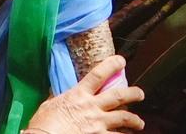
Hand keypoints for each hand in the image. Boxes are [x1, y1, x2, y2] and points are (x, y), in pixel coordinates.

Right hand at [24, 56, 143, 131]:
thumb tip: (59, 94)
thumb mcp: (50, 105)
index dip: (111, 65)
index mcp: (78, 95)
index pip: (98, 75)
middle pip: (118, 96)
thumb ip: (59, 98)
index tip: (121, 61)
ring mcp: (98, 124)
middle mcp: (92, 107)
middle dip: (133, 93)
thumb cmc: (45, 122)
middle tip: (140, 94)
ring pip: (125, 118)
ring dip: (135, 120)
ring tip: (139, 123)